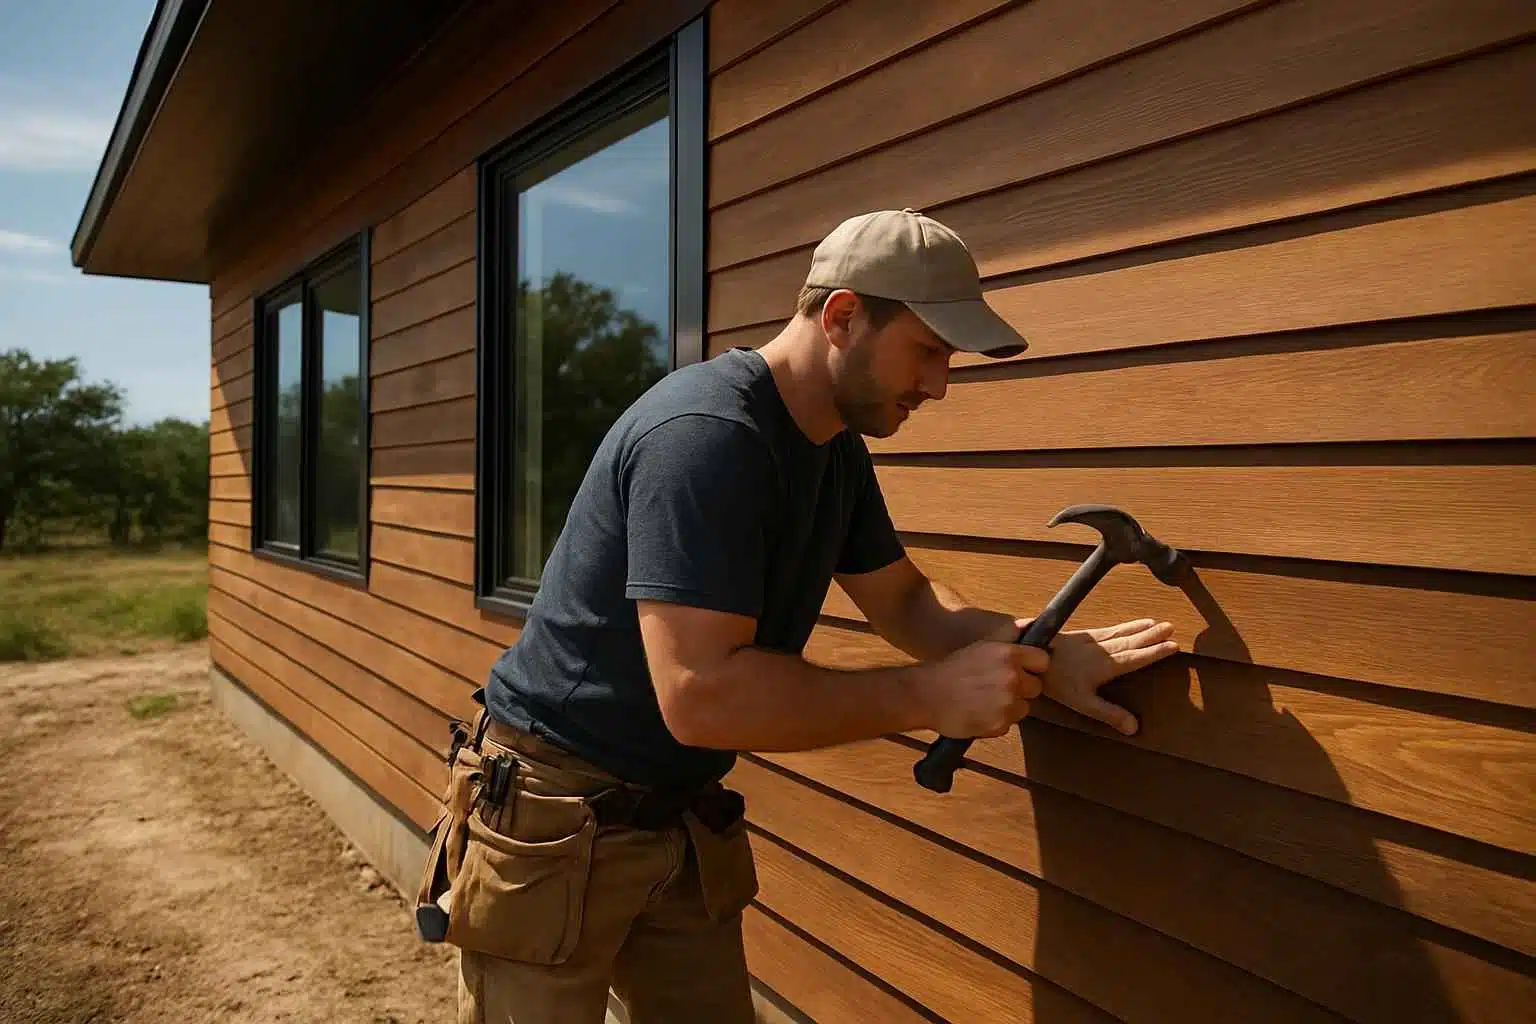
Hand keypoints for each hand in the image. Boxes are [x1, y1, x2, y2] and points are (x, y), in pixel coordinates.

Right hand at [922, 639, 1047, 738]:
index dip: (1033, 667)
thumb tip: (1031, 625)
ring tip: (986, 700)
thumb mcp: (981, 646)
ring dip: (1010, 706)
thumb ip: (1009, 636)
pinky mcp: (999, 725)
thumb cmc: (952, 668)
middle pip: (1036, 687)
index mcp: (1009, 655)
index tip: (1023, 670)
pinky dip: (997, 721)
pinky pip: (1008, 724)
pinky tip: (980, 712)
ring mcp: (1007, 704)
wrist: (926, 694)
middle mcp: (1012, 679)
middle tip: (999, 686)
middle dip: (1022, 688)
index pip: (1043, 661)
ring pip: (1023, 708)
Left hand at [1040, 618, 1179, 735]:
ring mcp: (1092, 640)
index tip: (1174, 646)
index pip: (1137, 658)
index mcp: (1107, 666)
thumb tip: (1135, 728)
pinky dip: (1121, 626)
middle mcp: (1103, 650)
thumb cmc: (1057, 683)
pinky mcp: (1081, 635)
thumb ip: (1110, 714)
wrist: (1032, 655)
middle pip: (1132, 641)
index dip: (1155, 652)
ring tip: (1155, 623)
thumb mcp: (1084, 703)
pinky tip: (1125, 625)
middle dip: (1152, 636)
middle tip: (1171, 627)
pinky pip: (1108, 629)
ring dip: (1139, 628)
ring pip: (1121, 632)